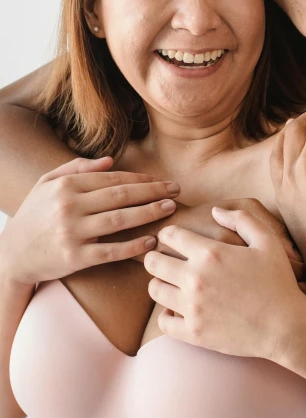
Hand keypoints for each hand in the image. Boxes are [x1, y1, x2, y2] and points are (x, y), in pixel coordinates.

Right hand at [0, 156, 179, 285]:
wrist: (11, 255)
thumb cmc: (34, 216)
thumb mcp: (46, 183)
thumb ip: (77, 168)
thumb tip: (111, 160)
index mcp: (67, 186)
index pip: (113, 179)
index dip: (141, 179)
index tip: (161, 180)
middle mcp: (70, 206)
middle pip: (121, 196)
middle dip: (153, 191)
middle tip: (176, 191)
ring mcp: (72, 232)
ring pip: (120, 220)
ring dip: (149, 213)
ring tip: (170, 208)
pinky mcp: (75, 257)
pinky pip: (111, 251)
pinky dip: (133, 246)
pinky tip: (151, 241)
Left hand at [144, 206, 305, 358]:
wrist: (285, 326)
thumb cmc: (278, 281)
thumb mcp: (266, 241)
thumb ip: (240, 219)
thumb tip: (214, 212)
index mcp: (210, 252)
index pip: (169, 235)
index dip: (168, 234)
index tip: (172, 240)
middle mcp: (195, 278)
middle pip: (153, 262)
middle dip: (156, 257)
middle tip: (165, 260)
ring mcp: (192, 307)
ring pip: (154, 290)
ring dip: (160, 284)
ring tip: (172, 284)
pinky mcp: (193, 332)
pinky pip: (163, 321)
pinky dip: (167, 314)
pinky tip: (179, 310)